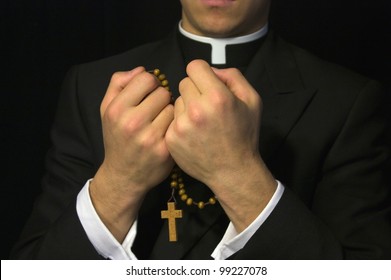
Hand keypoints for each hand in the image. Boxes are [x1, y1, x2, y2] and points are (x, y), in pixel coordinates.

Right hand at [91, 67, 173, 240]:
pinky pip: (178, 124)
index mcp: (117, 109)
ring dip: (170, 112)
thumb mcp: (107, 109)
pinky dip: (175, 126)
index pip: (147, 79)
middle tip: (155, 110)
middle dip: (161, 98)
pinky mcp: (165, 149)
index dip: (151, 84)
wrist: (124, 175)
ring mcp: (150, 137)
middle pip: (163, 92)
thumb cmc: (117, 138)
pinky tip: (167, 132)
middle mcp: (132, 123)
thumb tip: (141, 69)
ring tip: (160, 122)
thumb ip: (119, 84)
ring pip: (173, 108)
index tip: (149, 93)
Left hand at [166, 60, 275, 230]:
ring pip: (177, 101)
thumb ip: (233, 76)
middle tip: (207, 106)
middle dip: (195, 90)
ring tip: (201, 123)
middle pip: (184, 82)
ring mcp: (181, 125)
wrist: (233, 171)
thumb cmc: (244, 135)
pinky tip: (194, 134)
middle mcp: (196, 109)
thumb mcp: (252, 100)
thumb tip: (211, 70)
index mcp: (217, 97)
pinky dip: (181, 123)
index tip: (207, 84)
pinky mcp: (172, 138)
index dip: (202, 73)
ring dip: (187, 107)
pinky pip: (172, 119)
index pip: (194, 66)